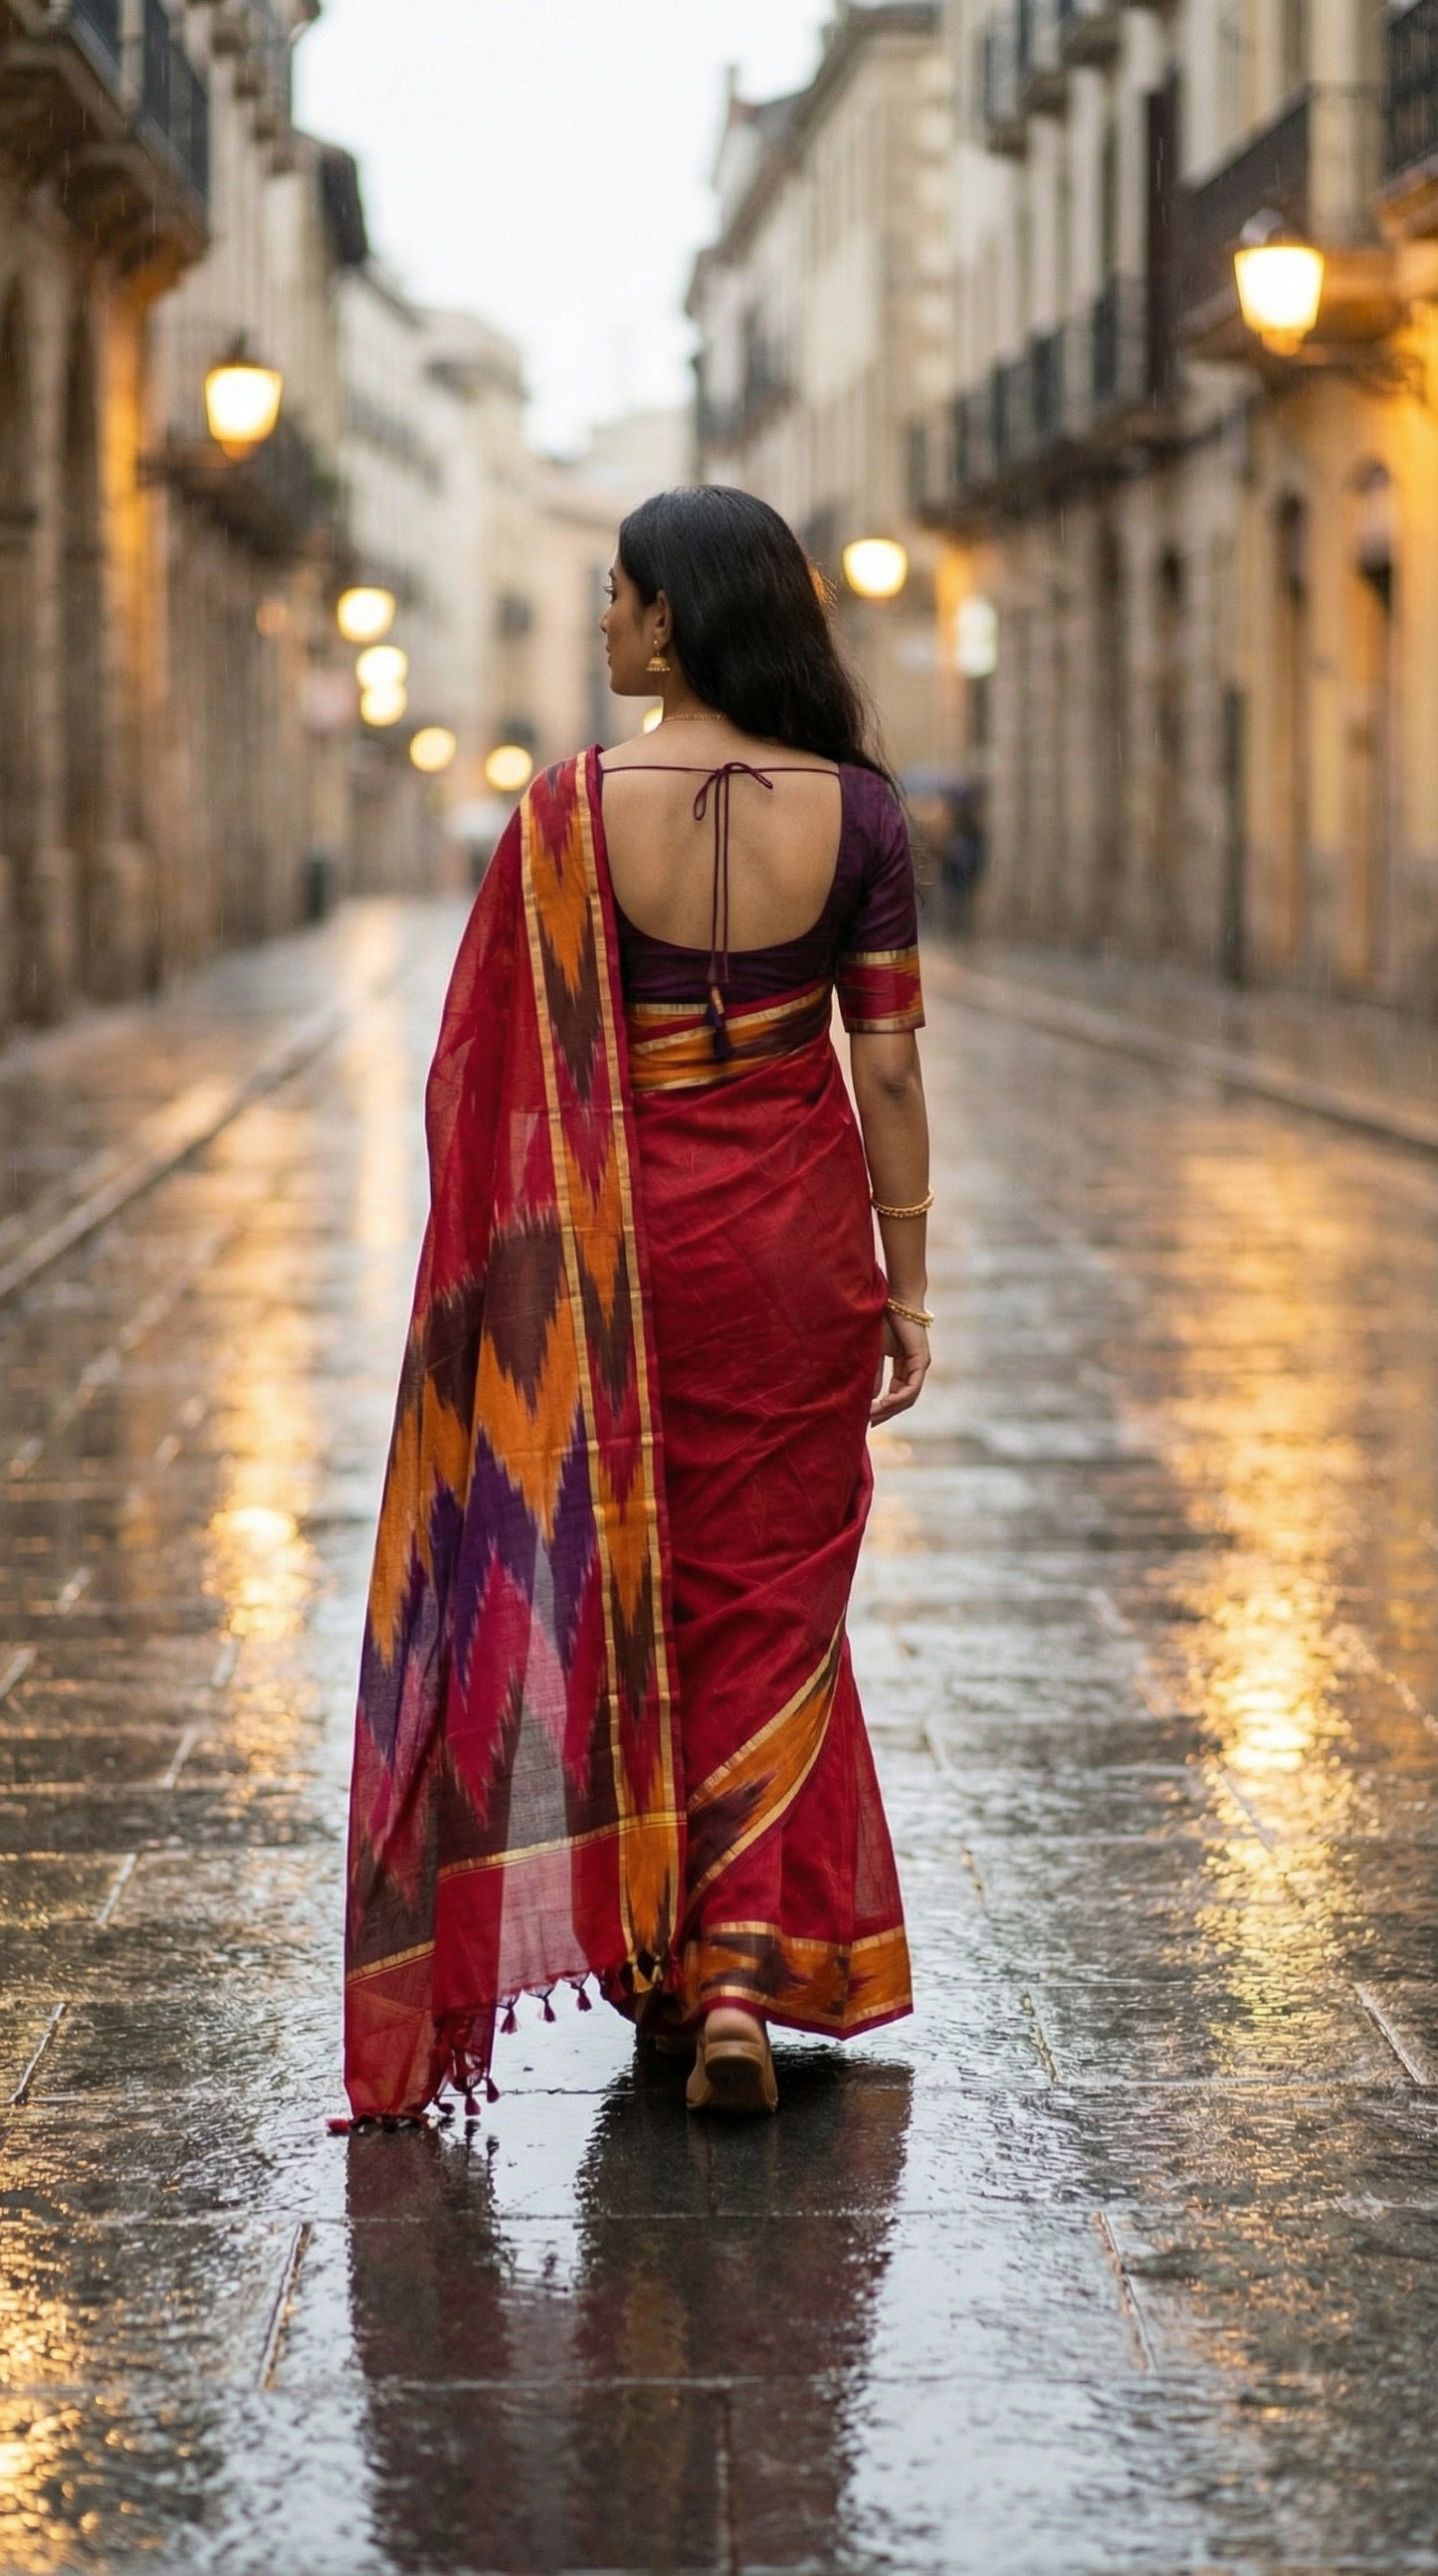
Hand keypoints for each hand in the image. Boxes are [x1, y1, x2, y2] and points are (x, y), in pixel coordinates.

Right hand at [870, 1307, 929, 1424]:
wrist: (894, 1301)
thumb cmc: (883, 1322)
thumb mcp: (875, 1354)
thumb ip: (875, 1375)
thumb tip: (871, 1397)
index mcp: (905, 1367)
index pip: (897, 1394)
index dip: (884, 1407)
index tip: (867, 1416)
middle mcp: (915, 1369)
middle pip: (904, 1400)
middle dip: (886, 1412)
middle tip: (870, 1423)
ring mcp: (920, 1365)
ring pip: (909, 1397)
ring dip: (891, 1408)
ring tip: (873, 1414)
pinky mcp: (921, 1360)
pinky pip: (912, 1387)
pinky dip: (899, 1397)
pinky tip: (884, 1402)